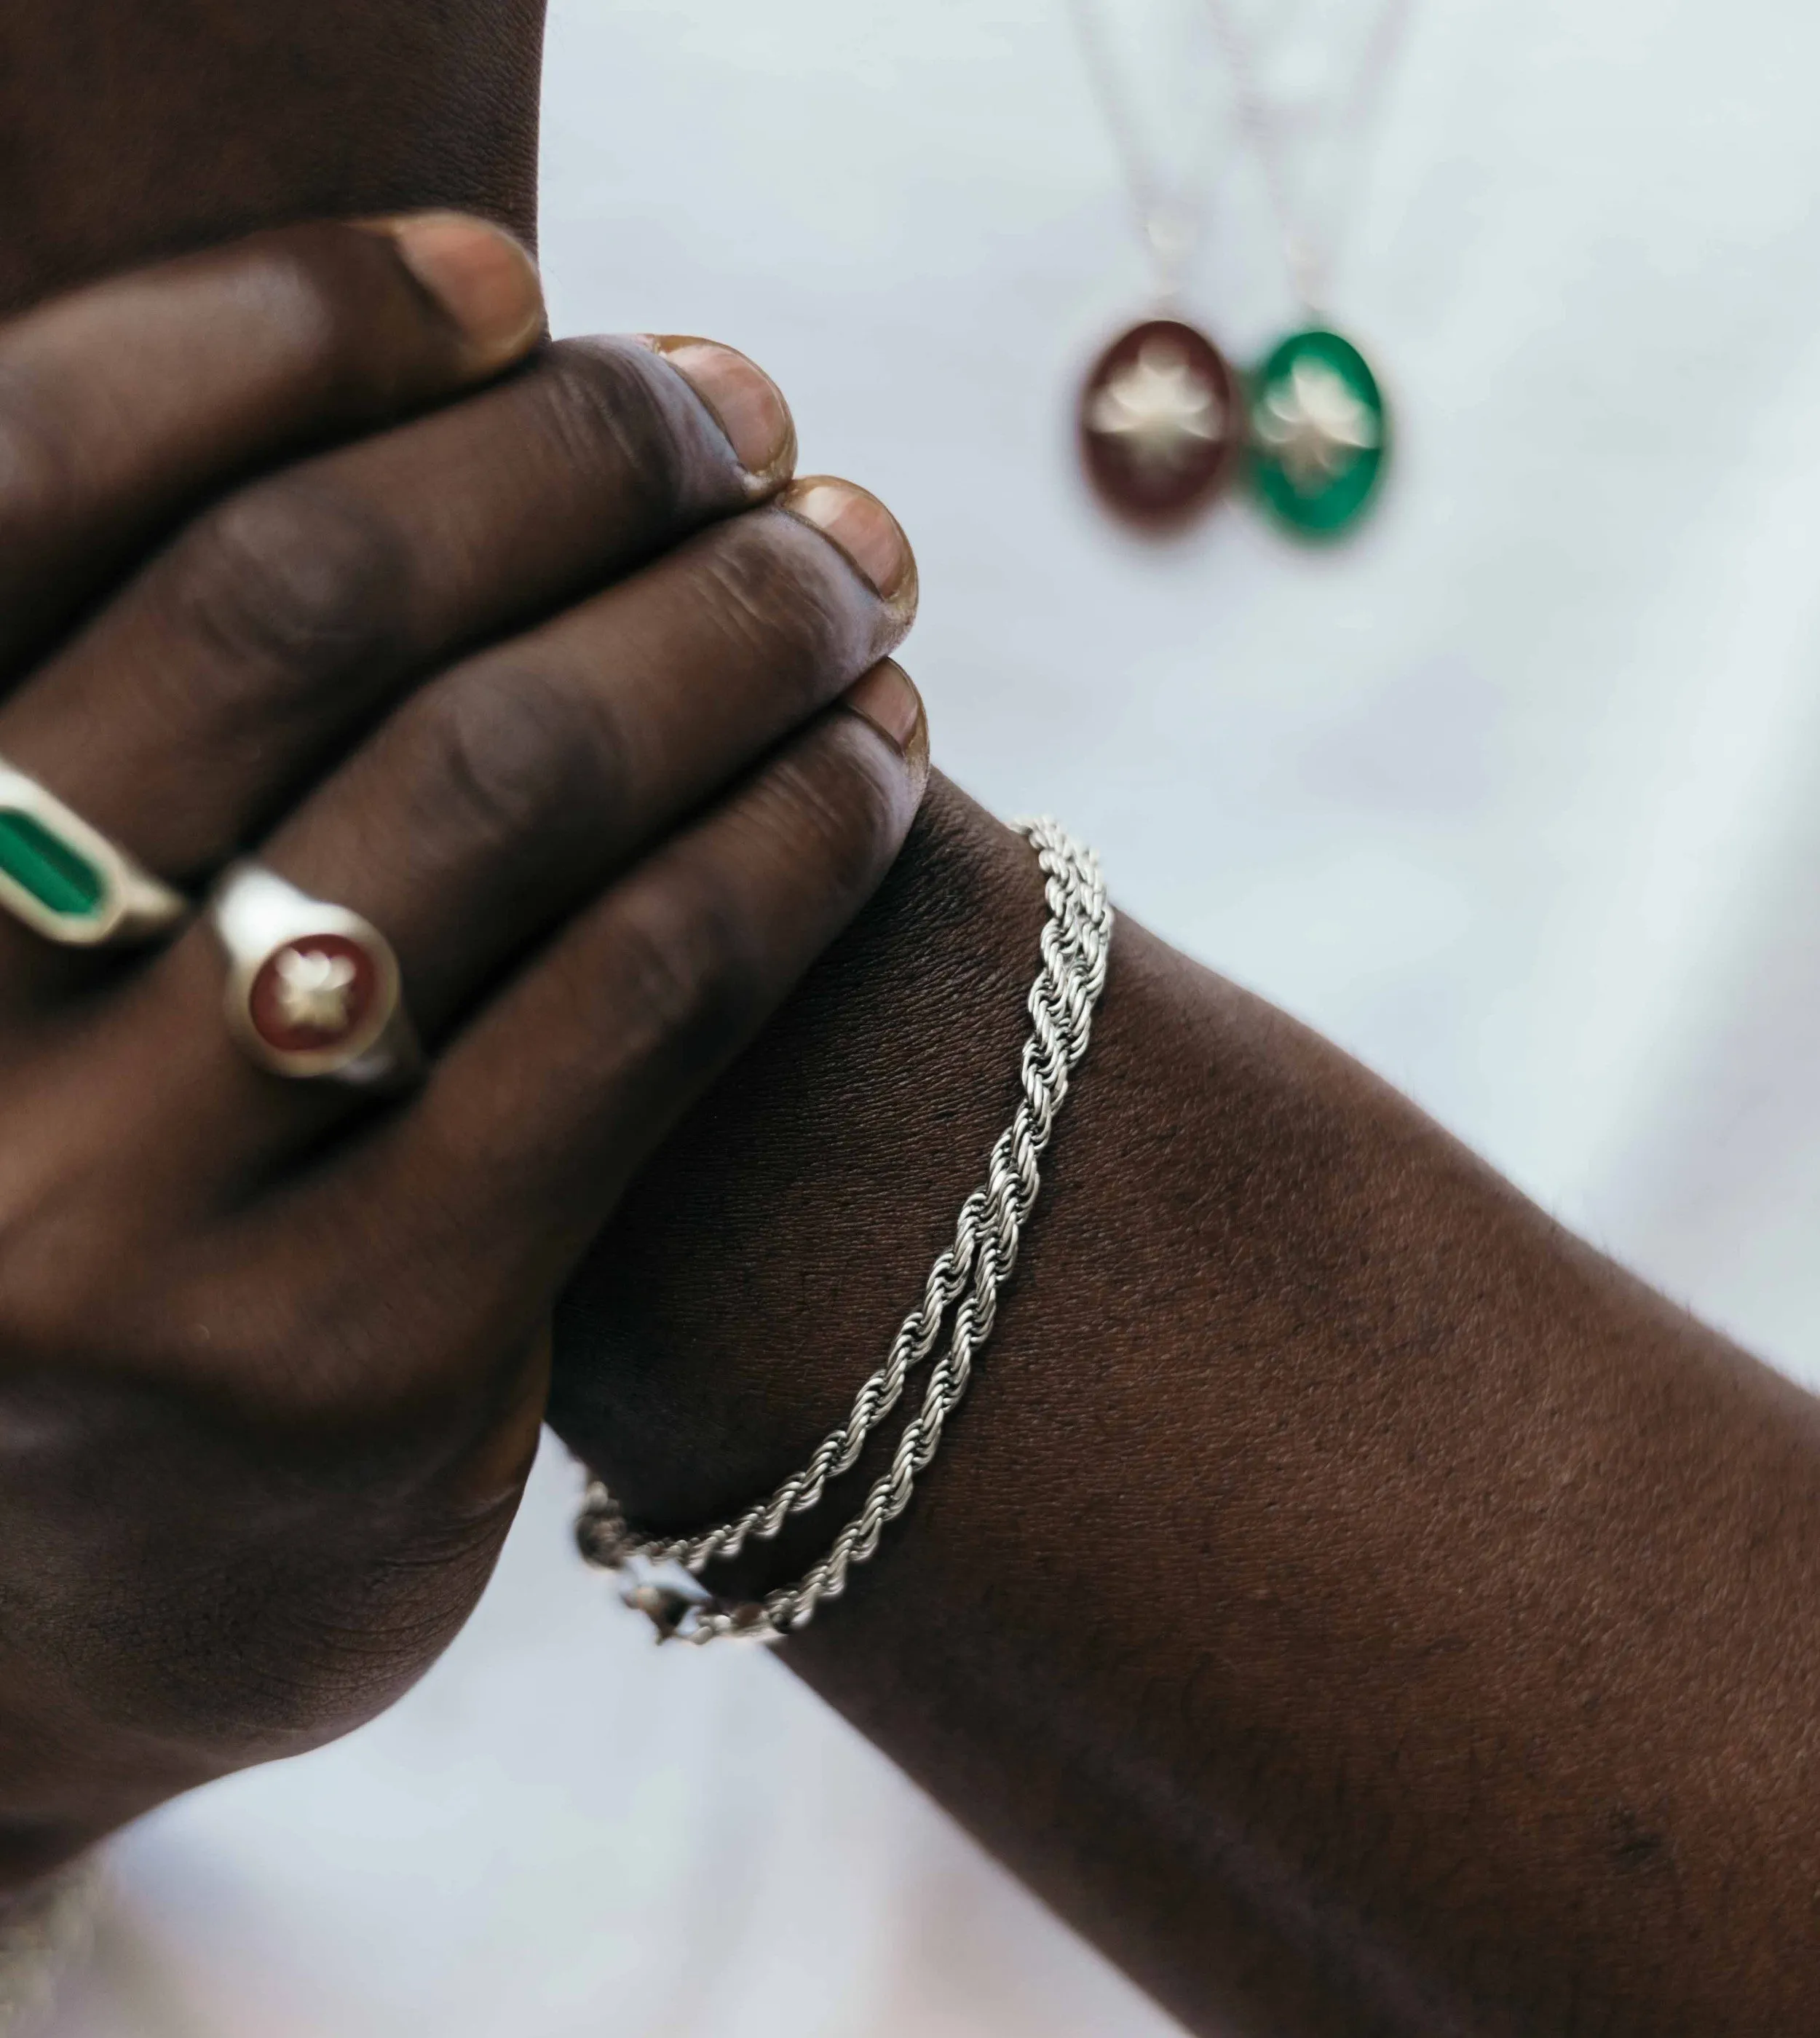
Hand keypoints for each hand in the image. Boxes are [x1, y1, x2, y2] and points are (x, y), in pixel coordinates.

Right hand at [0, 214, 924, 1887]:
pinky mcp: (356, 1364)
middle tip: (742, 416)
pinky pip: (638, 1008)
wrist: (35, 1613)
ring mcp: (125, 1217)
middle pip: (300, 604)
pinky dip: (790, 840)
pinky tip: (880, 762)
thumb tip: (473, 395)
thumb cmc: (75, 1199)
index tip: (502, 284)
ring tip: (849, 568)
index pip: (25, 467)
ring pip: (502, 792)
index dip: (281, 323)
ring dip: (728, 632)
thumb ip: (166, 719)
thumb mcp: (38, 950)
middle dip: (567, 458)